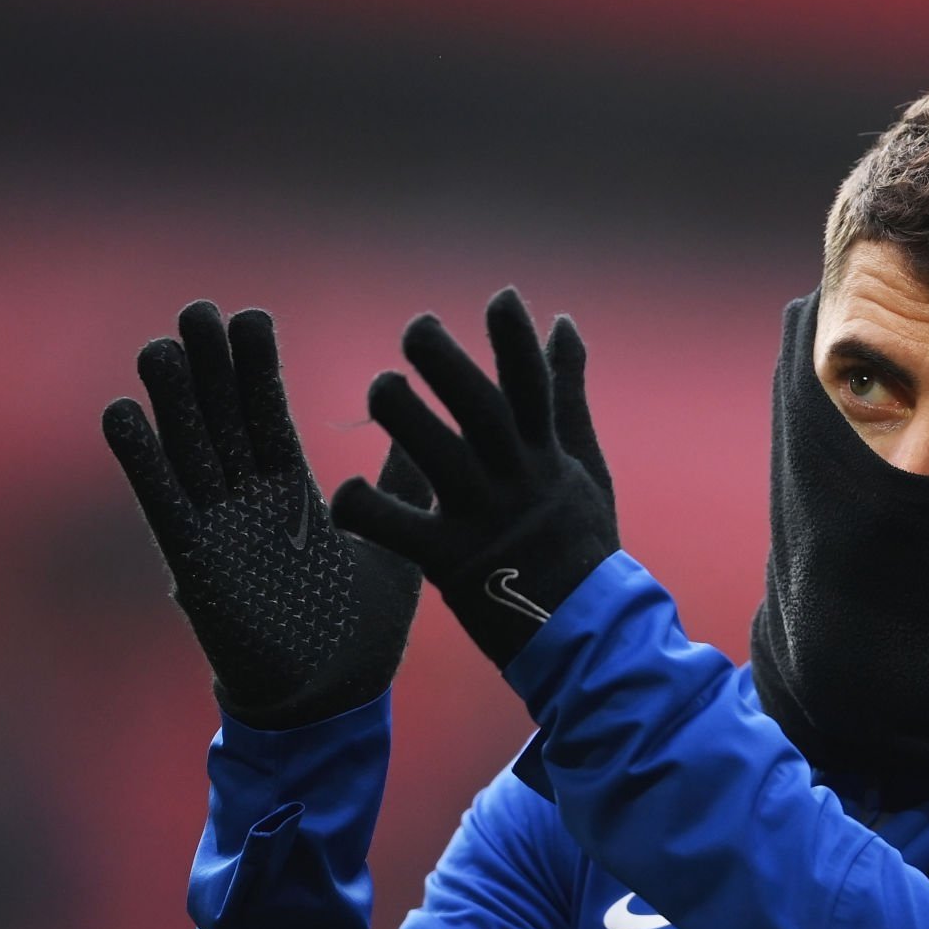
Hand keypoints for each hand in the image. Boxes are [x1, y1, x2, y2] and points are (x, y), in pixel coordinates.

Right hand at [102, 300, 431, 726]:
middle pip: (221, 421)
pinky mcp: (195, 563)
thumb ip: (401, 487)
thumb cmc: (362, 633)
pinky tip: (120, 413)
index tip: (249, 317)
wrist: (332, 702)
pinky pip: (163, 505)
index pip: (268, 415)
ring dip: (172, 401)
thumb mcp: (395, 545)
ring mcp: (218, 529)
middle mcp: (248, 503)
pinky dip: (142, 462)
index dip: (256, 369)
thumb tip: (430, 432)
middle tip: (198, 311)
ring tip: (160, 345)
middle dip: (210, 369)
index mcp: (292, 493)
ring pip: (188, 451)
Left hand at [332, 287, 618, 669]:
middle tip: (417, 327)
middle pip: (482, 412)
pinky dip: (367, 510)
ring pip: (441, 459)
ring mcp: (483, 519)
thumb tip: (563, 321)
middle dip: (450, 366)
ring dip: (409, 419)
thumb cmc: (580, 543)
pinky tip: (344, 494)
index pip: (532, 387)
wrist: (583, 632)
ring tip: (384, 388)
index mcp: (544, 455)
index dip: (516, 341)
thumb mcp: (584, 462)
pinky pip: (399, 531)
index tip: (501, 296)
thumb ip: (566, 392)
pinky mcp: (451, 562)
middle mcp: (515, 480)